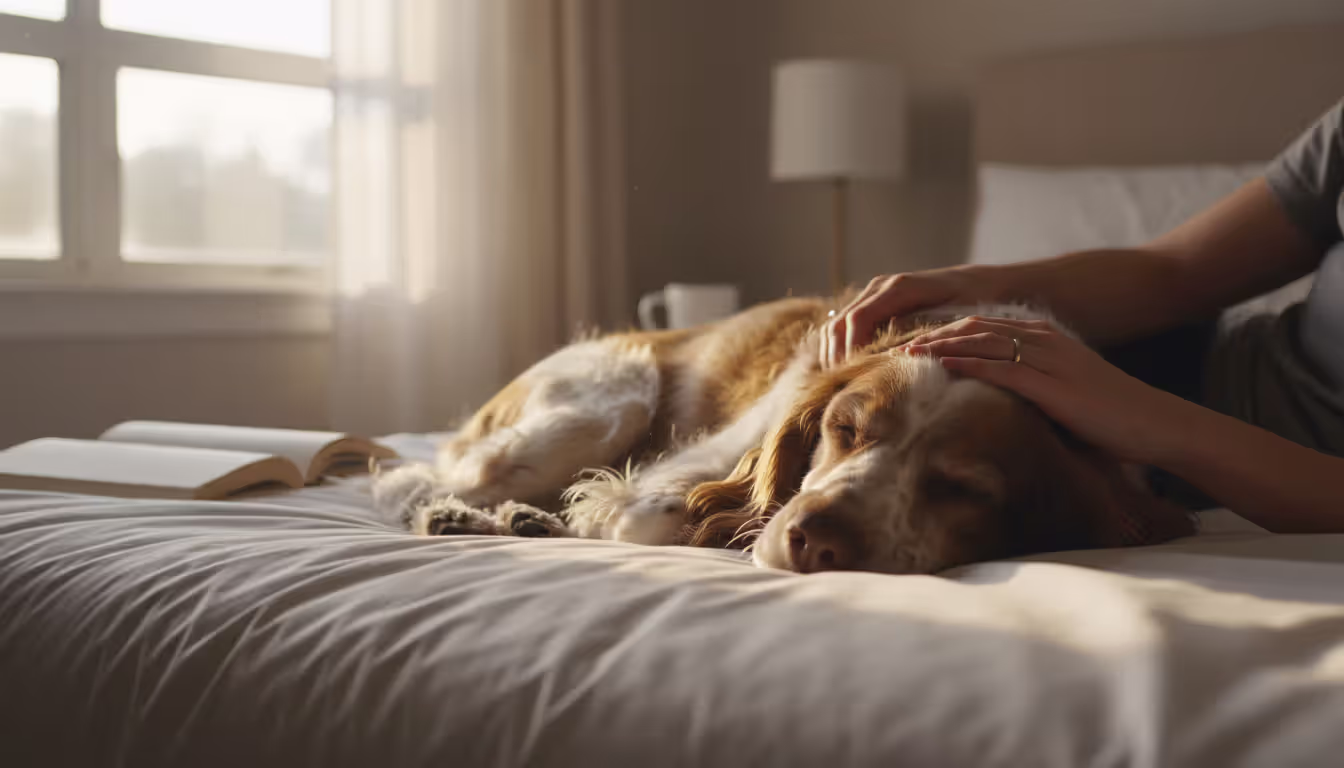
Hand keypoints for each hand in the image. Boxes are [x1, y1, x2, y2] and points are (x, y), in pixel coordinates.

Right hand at [822, 267, 987, 368]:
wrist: (974, 283)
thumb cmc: (970, 302)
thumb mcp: (954, 321)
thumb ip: (924, 338)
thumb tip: (898, 363)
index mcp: (898, 288)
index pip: (859, 319)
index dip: (850, 349)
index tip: (853, 376)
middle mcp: (880, 287)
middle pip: (841, 322)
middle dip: (836, 356)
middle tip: (841, 386)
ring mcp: (873, 293)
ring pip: (838, 324)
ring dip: (833, 353)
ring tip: (840, 382)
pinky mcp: (872, 302)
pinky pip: (845, 323)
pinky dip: (838, 346)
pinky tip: (843, 368)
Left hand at [904, 316, 1192, 464]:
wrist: (1155, 423)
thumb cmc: (1111, 417)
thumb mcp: (1063, 393)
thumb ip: (1029, 388)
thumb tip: (993, 404)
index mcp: (1044, 338)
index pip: (982, 325)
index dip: (943, 330)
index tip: (910, 340)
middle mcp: (1043, 340)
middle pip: (974, 327)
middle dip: (931, 334)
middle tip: (895, 343)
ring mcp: (1049, 359)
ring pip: (981, 342)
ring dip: (939, 345)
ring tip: (905, 353)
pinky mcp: (1052, 384)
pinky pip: (1001, 368)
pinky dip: (966, 364)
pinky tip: (940, 366)